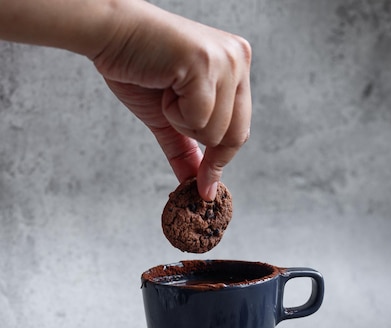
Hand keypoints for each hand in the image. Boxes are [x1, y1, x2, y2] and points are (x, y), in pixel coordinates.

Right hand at [93, 1, 251, 199]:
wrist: (109, 35)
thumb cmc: (138, 69)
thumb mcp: (169, 119)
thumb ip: (187, 151)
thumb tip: (198, 188)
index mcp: (237, 67)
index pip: (240, 131)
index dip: (219, 161)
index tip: (205, 186)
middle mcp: (239, 59)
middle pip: (234, 137)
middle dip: (199, 139)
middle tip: (170, 110)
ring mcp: (225, 60)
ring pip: (214, 132)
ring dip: (180, 120)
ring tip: (165, 88)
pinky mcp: (205, 63)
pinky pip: (198, 119)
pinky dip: (173, 112)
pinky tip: (163, 83)